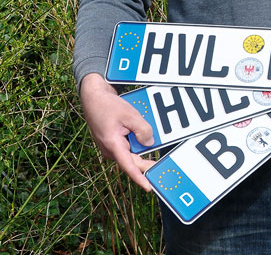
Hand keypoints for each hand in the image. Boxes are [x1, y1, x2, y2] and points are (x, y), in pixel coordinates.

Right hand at [79, 73, 154, 190]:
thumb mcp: (129, 115)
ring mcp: (110, 146)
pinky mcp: (113, 142)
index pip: (128, 165)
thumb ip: (142, 129)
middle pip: (132, 160)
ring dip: (141, 150)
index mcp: (112, 144)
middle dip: (146, 164)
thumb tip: (149, 144)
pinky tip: (142, 136)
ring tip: (150, 143)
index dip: (139, 177)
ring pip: (130, 153)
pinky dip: (136, 143)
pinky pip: (127, 146)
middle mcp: (110, 149)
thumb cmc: (108, 106)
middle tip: (161, 168)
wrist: (93, 98)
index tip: (148, 187)